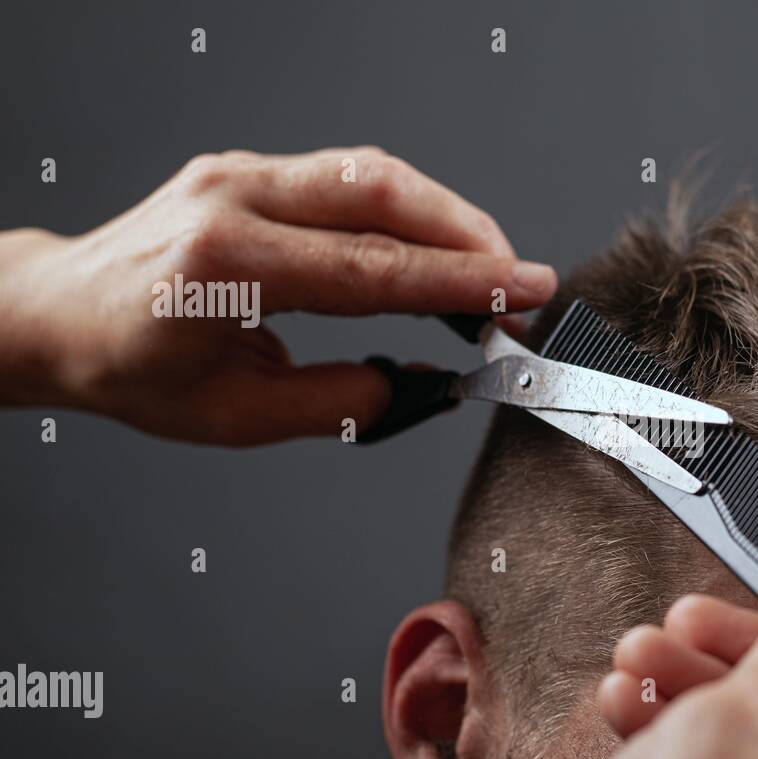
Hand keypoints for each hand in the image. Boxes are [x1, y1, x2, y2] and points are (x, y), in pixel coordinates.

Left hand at [0, 147, 556, 444]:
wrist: (61, 314)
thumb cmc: (130, 368)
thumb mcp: (235, 416)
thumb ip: (334, 402)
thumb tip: (414, 382)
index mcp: (225, 268)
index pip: (373, 270)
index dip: (462, 282)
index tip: (524, 293)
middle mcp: (234, 200)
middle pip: (383, 194)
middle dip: (470, 237)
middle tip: (522, 283)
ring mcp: (241, 173)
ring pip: (373, 173)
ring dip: (446, 217)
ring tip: (491, 268)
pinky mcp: (252, 170)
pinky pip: (348, 176)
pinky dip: (407, 209)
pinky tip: (435, 244)